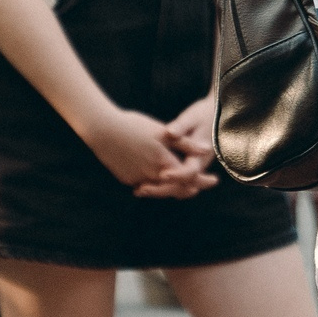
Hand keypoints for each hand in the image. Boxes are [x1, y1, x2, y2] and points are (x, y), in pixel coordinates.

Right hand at [80, 104, 216, 199]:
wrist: (103, 130)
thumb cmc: (134, 126)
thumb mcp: (162, 132)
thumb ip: (186, 143)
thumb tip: (207, 150)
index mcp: (164, 162)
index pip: (190, 178)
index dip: (203, 181)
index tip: (214, 180)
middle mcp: (152, 175)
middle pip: (176, 189)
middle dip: (190, 189)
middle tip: (200, 186)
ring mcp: (138, 179)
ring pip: (160, 190)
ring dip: (173, 189)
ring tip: (183, 186)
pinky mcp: (126, 179)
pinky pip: (145, 185)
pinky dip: (155, 186)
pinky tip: (159, 181)